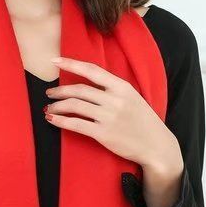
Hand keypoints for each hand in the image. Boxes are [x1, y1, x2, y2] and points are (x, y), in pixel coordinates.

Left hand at [44, 57, 183, 206]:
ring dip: (57, 106)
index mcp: (122, 87)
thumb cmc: (143, 121)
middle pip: (79, 90)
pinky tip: (52, 119)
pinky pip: (76, 124)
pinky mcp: (103, 134)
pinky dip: (61, 120)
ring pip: (75, 106)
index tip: (55, 60)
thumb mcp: (132, 98)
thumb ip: (113, 90)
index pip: (92, 70)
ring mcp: (109, 117)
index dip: (71, 63)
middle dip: (60, 90)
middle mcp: (114, 100)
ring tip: (49, 108)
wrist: (156, 145)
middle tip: (49, 93)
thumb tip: (88, 84)